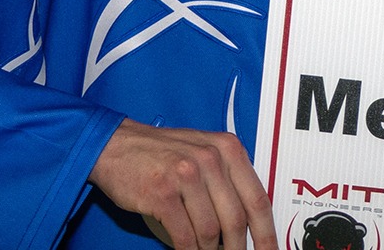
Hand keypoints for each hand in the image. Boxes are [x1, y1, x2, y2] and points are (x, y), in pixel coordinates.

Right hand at [90, 120, 276, 248]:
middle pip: (237, 219)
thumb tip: (248, 222)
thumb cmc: (161, 152)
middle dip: (238, 248)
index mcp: (228, 149)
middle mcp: (211, 159)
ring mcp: (186, 174)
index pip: (258, 199)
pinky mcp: (163, 193)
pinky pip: (185, 235)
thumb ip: (228, 179)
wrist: (116, 145)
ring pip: (211, 231)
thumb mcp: (204, 151)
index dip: (267, 233)